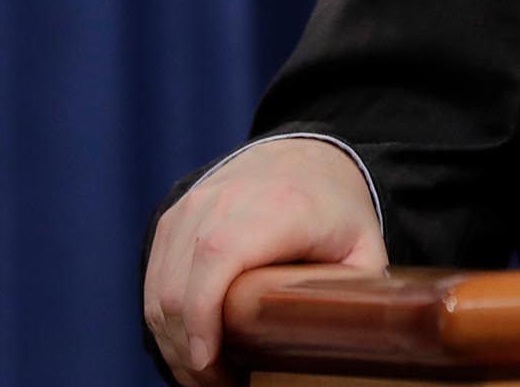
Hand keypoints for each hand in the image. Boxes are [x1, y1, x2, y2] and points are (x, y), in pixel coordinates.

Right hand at [143, 137, 386, 386]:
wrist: (303, 155)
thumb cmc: (336, 210)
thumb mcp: (364, 245)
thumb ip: (360, 291)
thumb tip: (357, 342)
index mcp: (279, 207)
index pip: (220, 255)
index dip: (203, 312)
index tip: (208, 360)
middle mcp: (226, 201)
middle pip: (181, 285)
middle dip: (189, 350)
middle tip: (221, 386)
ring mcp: (193, 208)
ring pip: (160, 289)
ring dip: (175, 342)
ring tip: (209, 373)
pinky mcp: (174, 220)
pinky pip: (154, 280)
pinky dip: (166, 321)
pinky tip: (192, 347)